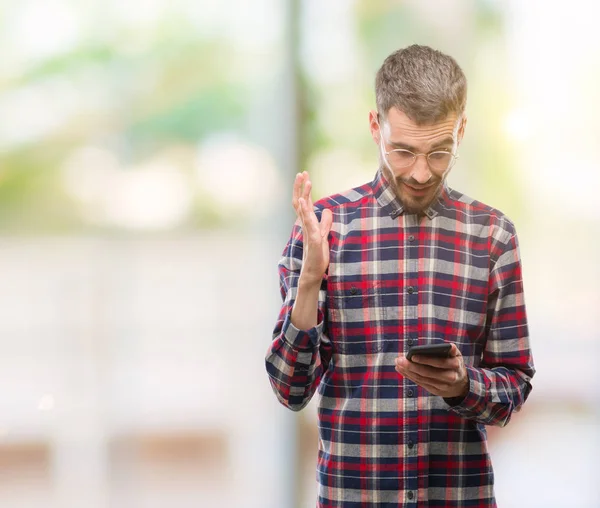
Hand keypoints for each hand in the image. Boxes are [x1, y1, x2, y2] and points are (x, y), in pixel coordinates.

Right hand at [292, 171, 332, 286]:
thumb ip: (325, 222)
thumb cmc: (318, 255)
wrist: (313, 272)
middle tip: (301, 173)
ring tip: (305, 181)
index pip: (305, 203)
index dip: (304, 189)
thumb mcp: (324, 235)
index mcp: (309, 223)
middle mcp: (306, 225)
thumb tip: (327, 210)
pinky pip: (308, 223)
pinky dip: (305, 212)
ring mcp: (308, 231)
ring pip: (304, 209)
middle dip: (300, 187)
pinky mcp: (313, 239)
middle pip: (300, 203)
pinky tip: (303, 202)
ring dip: (304, 194)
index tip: (304, 175)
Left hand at [394, 343, 468, 398]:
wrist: (462, 384)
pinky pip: (422, 384)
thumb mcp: (456, 355)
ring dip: (408, 372)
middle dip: (412, 366)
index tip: (413, 356)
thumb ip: (449, 350)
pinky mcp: (437, 391)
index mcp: (456, 364)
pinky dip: (410, 377)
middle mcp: (451, 376)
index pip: (440, 362)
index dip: (426, 360)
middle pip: (429, 372)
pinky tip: (402, 371)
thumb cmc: (454, 363)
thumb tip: (435, 347)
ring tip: (398, 364)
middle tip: (399, 360)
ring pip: (423, 379)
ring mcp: (444, 386)